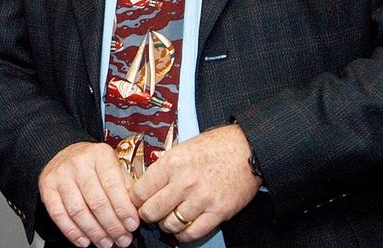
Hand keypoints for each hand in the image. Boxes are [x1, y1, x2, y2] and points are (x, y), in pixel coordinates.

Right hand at [38, 141, 139, 247]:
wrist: (65, 153)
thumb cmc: (94, 164)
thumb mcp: (114, 166)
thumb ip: (125, 185)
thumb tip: (136, 210)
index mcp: (100, 155)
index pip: (113, 186)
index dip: (124, 209)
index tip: (132, 225)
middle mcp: (78, 162)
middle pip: (96, 201)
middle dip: (112, 226)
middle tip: (122, 239)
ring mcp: (60, 175)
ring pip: (78, 210)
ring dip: (94, 232)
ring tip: (106, 243)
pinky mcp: (47, 187)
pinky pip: (58, 214)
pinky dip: (72, 232)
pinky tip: (84, 241)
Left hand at [131, 124, 260, 242]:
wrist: (247, 149)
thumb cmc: (213, 147)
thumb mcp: (181, 149)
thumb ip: (163, 169)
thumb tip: (143, 188)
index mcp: (171, 163)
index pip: (140, 192)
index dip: (134, 200)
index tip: (136, 202)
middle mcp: (184, 182)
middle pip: (151, 211)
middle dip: (146, 215)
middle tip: (149, 214)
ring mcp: (202, 199)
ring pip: (170, 225)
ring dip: (166, 225)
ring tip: (168, 218)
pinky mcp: (218, 212)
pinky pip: (193, 233)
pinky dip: (184, 235)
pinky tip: (182, 228)